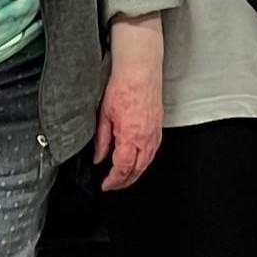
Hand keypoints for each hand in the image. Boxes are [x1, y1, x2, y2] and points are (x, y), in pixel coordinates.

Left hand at [96, 15, 164, 190]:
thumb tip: (98, 156)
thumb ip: (101, 140)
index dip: (113, 181)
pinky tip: (137, 161)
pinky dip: (144, 161)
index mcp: (130, 136)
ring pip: (147, 162)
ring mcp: (154, 133)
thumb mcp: (104, 115)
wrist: (140, 71)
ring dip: (136, 173)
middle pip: (137, 169)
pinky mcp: (158, 127)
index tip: (106, 184)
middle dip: (125, 181)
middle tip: (113, 185)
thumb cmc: (123, 87)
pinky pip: (153, 151)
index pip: (122, 168)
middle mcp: (145, 137)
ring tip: (124, 177)